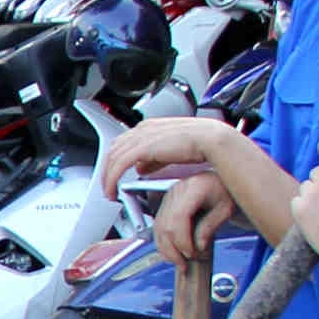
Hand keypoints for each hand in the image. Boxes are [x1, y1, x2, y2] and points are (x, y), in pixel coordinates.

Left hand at [98, 114, 224, 197]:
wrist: (211, 140)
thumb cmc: (199, 144)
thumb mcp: (170, 151)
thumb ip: (153, 158)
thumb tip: (140, 168)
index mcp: (149, 127)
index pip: (122, 143)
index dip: (114, 160)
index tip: (113, 175)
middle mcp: (142, 129)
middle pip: (114, 149)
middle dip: (107, 169)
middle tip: (108, 186)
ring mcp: (141, 137)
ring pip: (113, 158)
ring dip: (107, 176)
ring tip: (109, 192)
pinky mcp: (143, 148)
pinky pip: (119, 165)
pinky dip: (111, 179)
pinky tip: (112, 190)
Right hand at [154, 175, 237, 262]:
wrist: (219, 182)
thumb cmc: (225, 192)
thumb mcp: (225, 209)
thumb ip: (210, 227)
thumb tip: (198, 246)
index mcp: (193, 188)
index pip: (179, 217)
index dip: (182, 240)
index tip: (192, 255)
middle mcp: (176, 191)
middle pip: (165, 225)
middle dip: (173, 249)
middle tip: (184, 264)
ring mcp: (168, 197)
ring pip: (158, 228)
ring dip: (166, 249)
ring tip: (178, 262)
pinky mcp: (165, 204)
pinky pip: (158, 227)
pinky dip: (163, 242)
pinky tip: (172, 253)